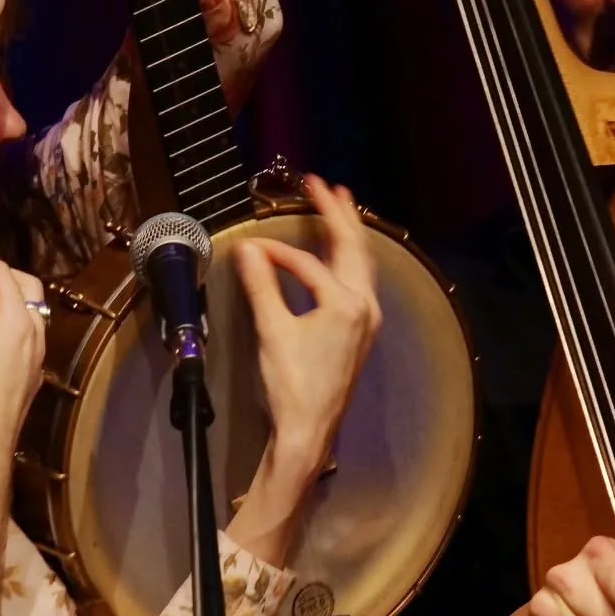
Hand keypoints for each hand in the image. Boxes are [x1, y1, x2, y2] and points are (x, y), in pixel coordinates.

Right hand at [234, 177, 381, 482]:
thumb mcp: (272, 331)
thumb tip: (246, 250)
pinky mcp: (361, 332)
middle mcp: (364, 307)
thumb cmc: (292, 386)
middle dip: (337, 213)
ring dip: (350, 233)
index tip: (249, 247)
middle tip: (321, 184)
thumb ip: (260, 286)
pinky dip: (350, 258)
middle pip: (353, 247)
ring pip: (362, 263)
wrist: (309, 431)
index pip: (307, 263)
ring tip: (341, 205)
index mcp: (346, 303)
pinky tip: (341, 255)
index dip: (275, 252)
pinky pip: (361, 281)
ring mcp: (367, 320)